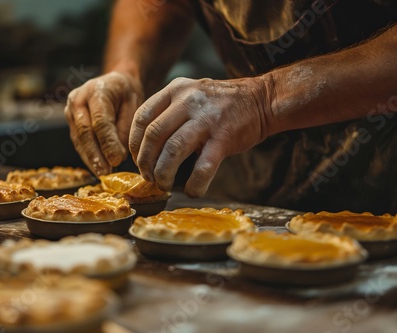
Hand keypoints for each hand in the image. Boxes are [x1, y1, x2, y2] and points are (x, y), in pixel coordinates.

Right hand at [65, 71, 143, 175]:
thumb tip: (117, 155)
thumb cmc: (127, 94)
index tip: (117, 160)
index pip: (100, 121)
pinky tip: (97, 168)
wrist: (115, 84)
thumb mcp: (134, 105)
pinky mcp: (71, 122)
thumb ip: (125, 128)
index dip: (108, 143)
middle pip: (85, 132)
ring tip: (102, 173)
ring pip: (79, 139)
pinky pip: (78, 142)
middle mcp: (78, 99)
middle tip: (106, 172)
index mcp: (96, 91)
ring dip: (90, 159)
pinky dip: (88, 156)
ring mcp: (71, 111)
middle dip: (95, 155)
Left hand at [129, 76, 272, 196]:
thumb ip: (169, 111)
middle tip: (148, 176)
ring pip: (172, 151)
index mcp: (176, 90)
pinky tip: (191, 190)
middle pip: (153, 136)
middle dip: (145, 162)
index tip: (137, 159)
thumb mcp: (191, 94)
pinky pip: (203, 167)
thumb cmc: (222, 104)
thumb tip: (146, 146)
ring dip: (163, 173)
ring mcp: (206, 120)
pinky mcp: (224, 139)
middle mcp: (188, 101)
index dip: (134, 143)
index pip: (142, 117)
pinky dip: (194, 184)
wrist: (261, 100)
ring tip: (163, 185)